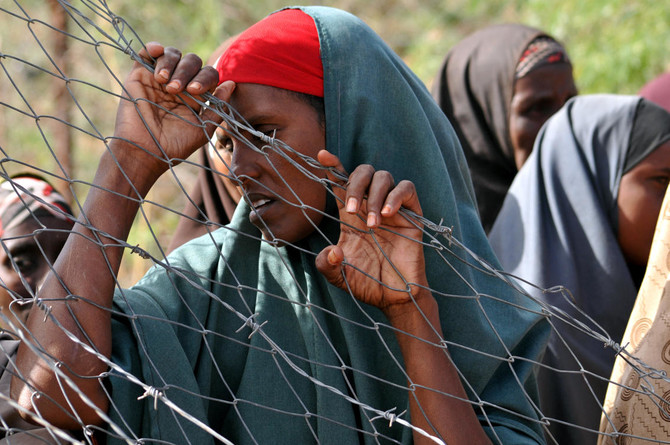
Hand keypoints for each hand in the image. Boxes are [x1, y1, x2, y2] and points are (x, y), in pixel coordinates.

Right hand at [111, 42, 234, 180]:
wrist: (144, 150)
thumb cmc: (174, 145)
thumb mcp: (203, 128)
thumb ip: (218, 107)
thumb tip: (232, 83)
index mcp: (195, 96)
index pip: (207, 74)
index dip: (205, 77)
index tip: (196, 92)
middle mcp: (179, 85)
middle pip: (192, 61)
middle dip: (188, 71)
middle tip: (178, 90)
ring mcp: (159, 79)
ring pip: (172, 54)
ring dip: (172, 63)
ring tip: (165, 82)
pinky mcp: (139, 75)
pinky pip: (147, 52)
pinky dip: (153, 47)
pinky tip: (157, 51)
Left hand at [315, 151, 429, 313]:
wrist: (395, 298)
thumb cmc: (368, 284)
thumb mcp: (339, 276)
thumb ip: (327, 265)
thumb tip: (332, 251)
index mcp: (351, 215)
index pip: (341, 182)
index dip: (333, 166)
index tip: (322, 156)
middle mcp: (370, 206)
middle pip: (362, 171)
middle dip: (354, 183)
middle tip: (352, 211)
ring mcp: (392, 208)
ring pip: (384, 176)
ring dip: (374, 196)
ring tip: (373, 225)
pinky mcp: (412, 215)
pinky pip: (407, 189)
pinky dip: (396, 196)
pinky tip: (388, 215)